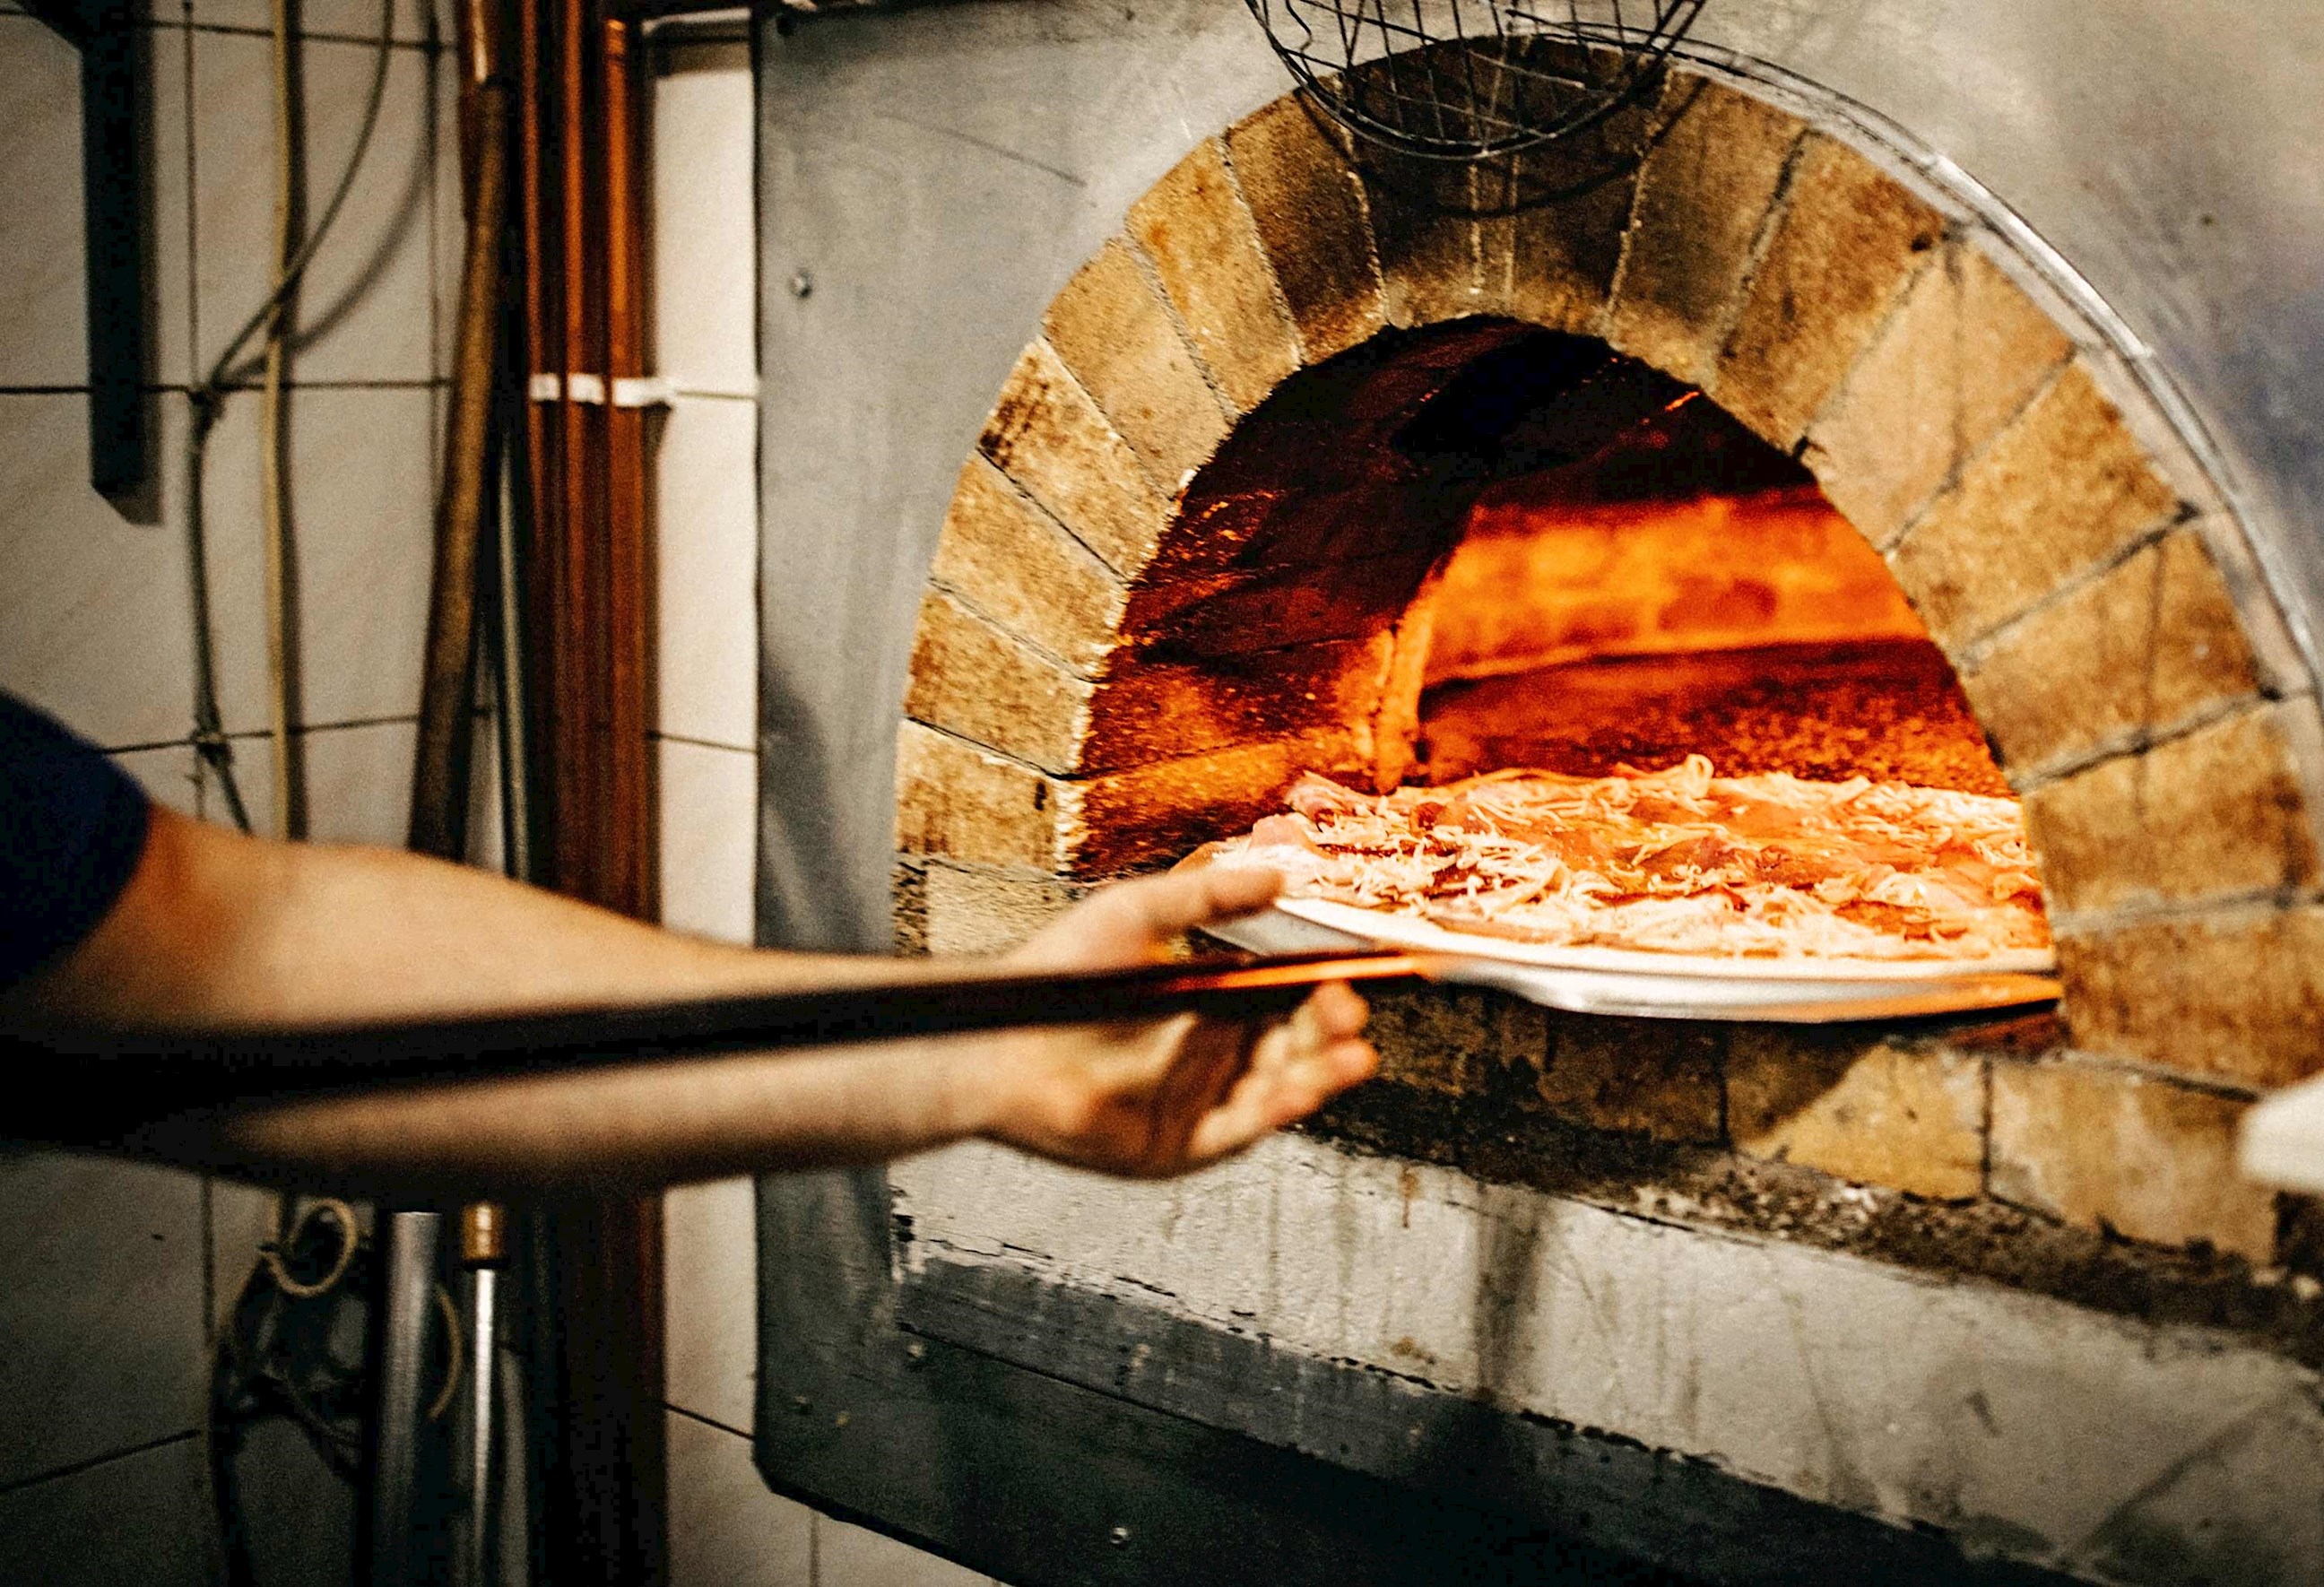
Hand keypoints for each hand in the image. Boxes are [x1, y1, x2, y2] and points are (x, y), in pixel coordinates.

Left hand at [966, 865, 1376, 1177]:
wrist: (1002, 1036)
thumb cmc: (1061, 974)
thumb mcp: (1141, 915)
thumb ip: (1209, 897)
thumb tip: (1278, 876)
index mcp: (1209, 1007)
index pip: (1285, 1002)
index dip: (1323, 991)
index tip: (1359, 976)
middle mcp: (1209, 1057)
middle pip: (1290, 1047)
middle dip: (1328, 1031)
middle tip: (1352, 1008)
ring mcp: (1196, 1103)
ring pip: (1276, 1092)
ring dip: (1319, 1075)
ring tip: (1354, 1054)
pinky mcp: (1178, 1146)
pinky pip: (1238, 1131)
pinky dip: (1276, 1112)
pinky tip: (1303, 1088)